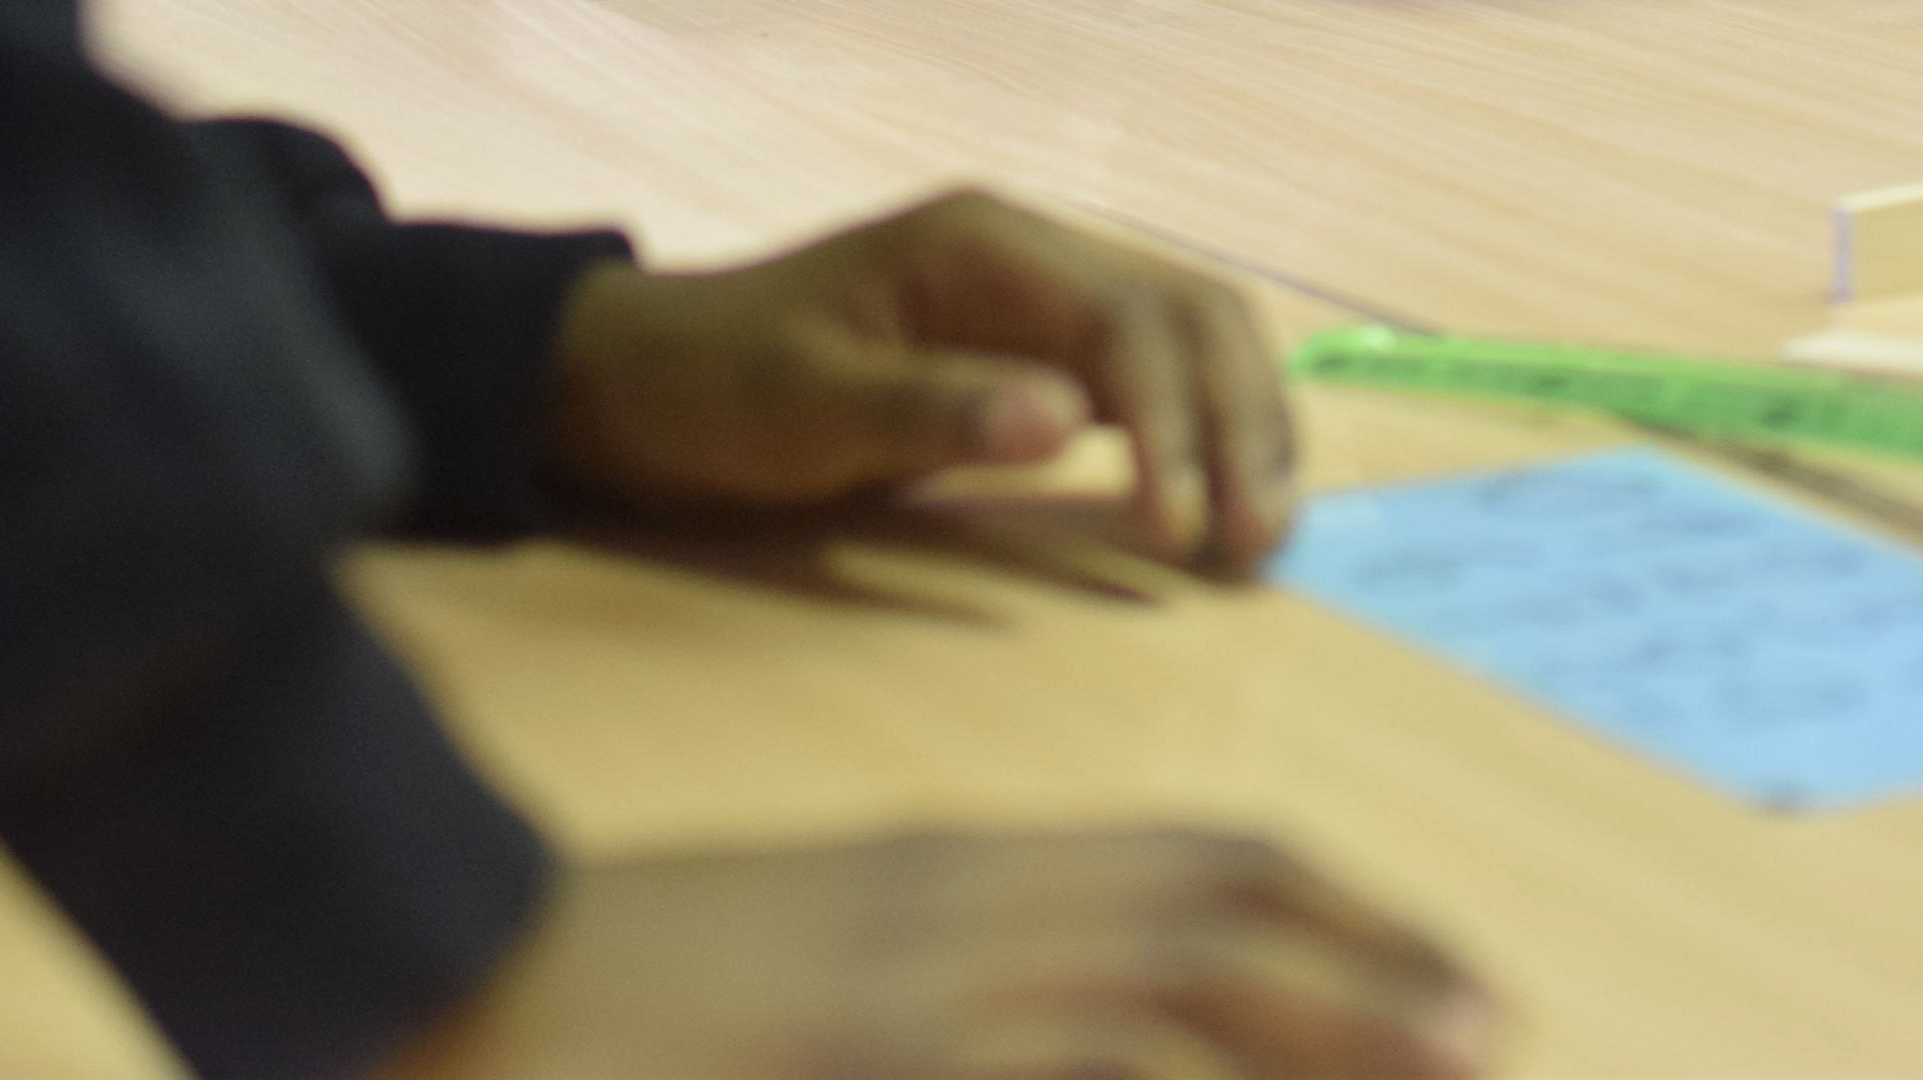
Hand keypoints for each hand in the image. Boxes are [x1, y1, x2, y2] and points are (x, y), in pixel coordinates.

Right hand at [389, 831, 1493, 1079]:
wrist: (429, 977)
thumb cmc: (620, 996)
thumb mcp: (818, 969)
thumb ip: (950, 990)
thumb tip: (1071, 1024)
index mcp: (947, 878)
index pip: (1190, 862)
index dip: (1336, 914)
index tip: (1442, 973)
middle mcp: (949, 916)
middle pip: (1207, 916)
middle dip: (1370, 974)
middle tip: (1493, 1024)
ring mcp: (903, 998)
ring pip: (1154, 1007)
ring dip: (1305, 1031)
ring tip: (1442, 1058)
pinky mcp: (855, 1053)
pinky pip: (1057, 1076)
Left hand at [548, 190, 1297, 572]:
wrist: (645, 378)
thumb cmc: (714, 389)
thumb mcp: (802, 409)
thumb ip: (933, 411)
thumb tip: (1066, 422)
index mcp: (984, 244)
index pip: (1126, 319)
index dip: (1175, 422)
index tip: (1183, 528)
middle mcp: (1032, 248)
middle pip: (1191, 310)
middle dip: (1240, 419)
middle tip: (1260, 541)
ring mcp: (1040, 290)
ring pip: (1190, 333)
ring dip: (1240, 422)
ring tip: (1264, 528)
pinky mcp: (1036, 341)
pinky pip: (1152, 370)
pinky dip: (1201, 428)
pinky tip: (1219, 496)